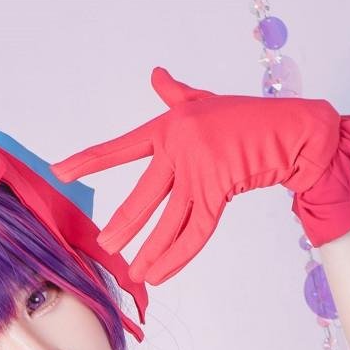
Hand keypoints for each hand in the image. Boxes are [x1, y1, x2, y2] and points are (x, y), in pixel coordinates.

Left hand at [50, 65, 341, 283]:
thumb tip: (157, 75)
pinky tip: (159, 274)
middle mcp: (180, 149)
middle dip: (124, 224)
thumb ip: (176, 94)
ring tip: (132, 273)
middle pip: (144, 194)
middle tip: (104, 247)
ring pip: (169, 221)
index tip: (60, 171)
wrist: (289, 130)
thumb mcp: (205, 101)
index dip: (90, 160)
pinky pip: (195, 233)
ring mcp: (200, 173)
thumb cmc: (247, 117)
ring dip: (149, 251)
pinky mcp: (220, 193)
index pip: (122, 148)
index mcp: (169, 127)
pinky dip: (177, 257)